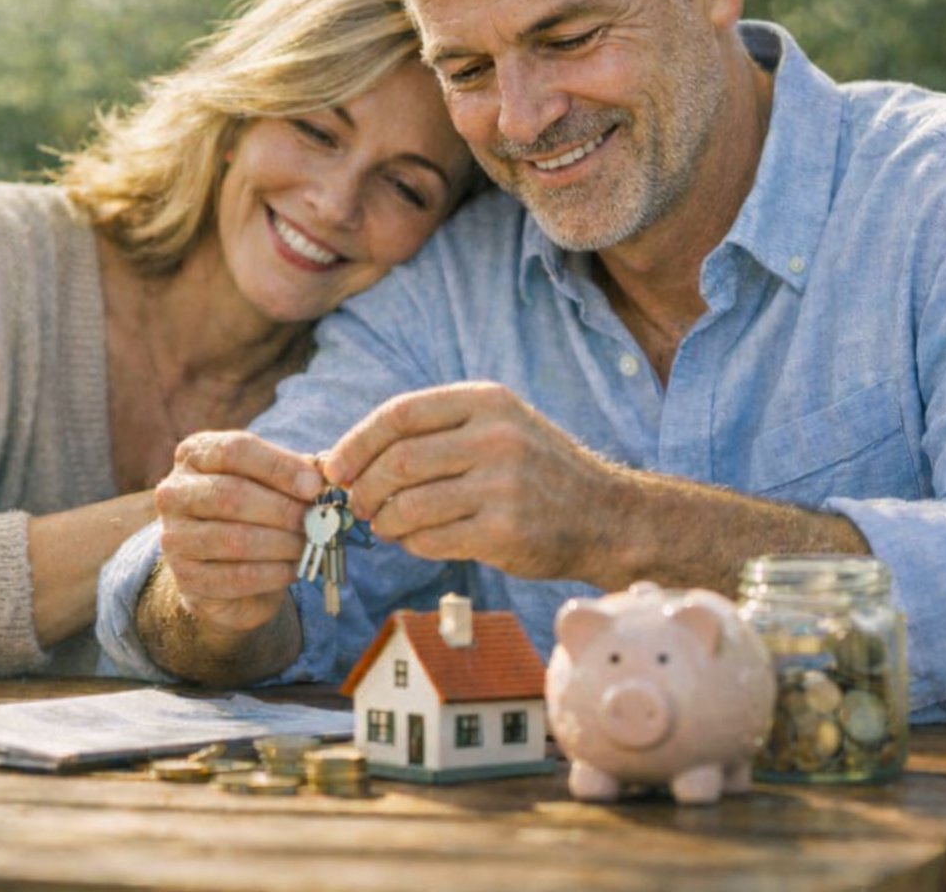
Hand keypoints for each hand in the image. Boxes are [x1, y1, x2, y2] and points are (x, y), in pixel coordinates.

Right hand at [151, 430, 323, 634]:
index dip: (279, 467)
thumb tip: (328, 471)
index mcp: (193, 455)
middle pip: (231, 495)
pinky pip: (236, 577)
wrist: (225, 566)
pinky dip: (273, 574)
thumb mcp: (270, 480)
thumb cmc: (253, 510)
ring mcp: (174, 537)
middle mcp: (174, 493)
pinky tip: (293, 569)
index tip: (315, 486)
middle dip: (283, 510)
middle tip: (317, 521)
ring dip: (282, 544)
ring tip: (309, 544)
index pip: (234, 450)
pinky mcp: (186, 578)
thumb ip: (296, 470)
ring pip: (234, 539)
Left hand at [322, 382, 633, 584]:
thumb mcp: (497, 426)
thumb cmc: (537, 472)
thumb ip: (435, 433)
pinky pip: (432, 539)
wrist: (607, 517)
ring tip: (387, 525)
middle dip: (366, 488)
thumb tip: (349, 457)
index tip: (337, 466)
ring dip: (385, 521)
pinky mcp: (505, 531)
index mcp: (486, 401)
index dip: (357, 442)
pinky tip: (418, 541)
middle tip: (358, 504)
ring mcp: (502, 485)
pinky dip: (413, 544)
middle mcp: (495, 437)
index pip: (400, 414)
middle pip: (398, 461)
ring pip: (409, 504)